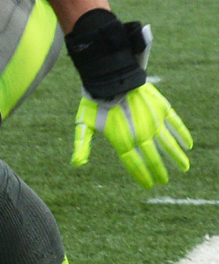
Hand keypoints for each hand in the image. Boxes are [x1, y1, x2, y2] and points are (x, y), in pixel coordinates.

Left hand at [71, 83, 192, 188]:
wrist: (111, 78)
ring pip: (168, 144)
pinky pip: (175, 125)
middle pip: (153, 158)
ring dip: (177, 157)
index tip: (149, 185)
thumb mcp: (84, 124)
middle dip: (160, 171)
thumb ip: (82, 144)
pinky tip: (188, 145)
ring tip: (185, 168)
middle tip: (164, 181)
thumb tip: (76, 164)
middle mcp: (140, 135)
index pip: (134, 164)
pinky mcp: (161, 109)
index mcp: (123, 141)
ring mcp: (153, 122)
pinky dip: (183, 135)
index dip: (142, 176)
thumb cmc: (95, 102)